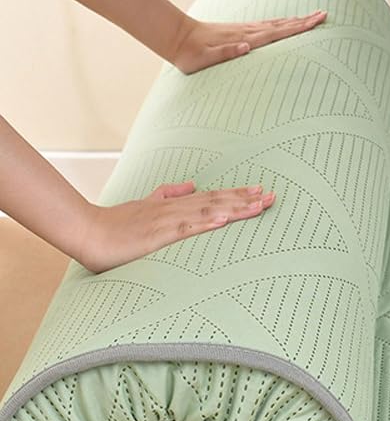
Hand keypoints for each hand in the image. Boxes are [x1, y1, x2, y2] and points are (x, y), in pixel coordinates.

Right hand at [76, 181, 275, 272]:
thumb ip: (167, 195)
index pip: (212, 198)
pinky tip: (223, 220)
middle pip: (216, 202)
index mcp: (174, 206)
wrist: (87, 232)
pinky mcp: (157, 235)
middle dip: (245, 199)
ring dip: (234, 208)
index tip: (261, 192)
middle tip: (272, 197)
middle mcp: (174, 210)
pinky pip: (185, 228)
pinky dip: (205, 223)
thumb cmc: (115, 225)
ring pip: (207, 212)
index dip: (237, 195)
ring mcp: (167, 221)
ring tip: (258, 206)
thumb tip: (191, 184)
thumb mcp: (145, 206)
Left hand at [168, 11, 327, 73]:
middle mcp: (247, 32)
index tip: (317, 20)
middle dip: (303, 21)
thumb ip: (225, 53)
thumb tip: (246, 47)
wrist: (175, 36)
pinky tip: (284, 24)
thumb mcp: (205, 59)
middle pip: (282, 25)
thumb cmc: (190, 54)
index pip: (278, 32)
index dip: (299, 27)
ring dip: (294, 21)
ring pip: (275, 24)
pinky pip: (266, 27)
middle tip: (323, 15)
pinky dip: (280, 25)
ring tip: (310, 18)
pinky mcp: (239, 32)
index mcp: (245, 39)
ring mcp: (243, 30)